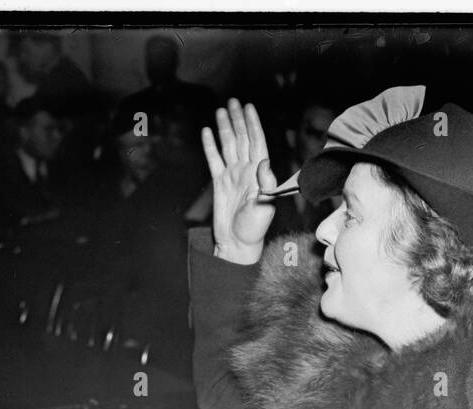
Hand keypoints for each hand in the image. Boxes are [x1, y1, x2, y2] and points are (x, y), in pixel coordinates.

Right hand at [201, 99, 277, 265]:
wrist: (237, 244)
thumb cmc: (254, 229)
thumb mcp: (263, 207)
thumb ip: (265, 185)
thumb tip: (264, 161)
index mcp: (259, 174)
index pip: (257, 143)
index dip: (253, 124)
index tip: (249, 107)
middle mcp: (246, 171)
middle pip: (242, 139)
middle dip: (238, 120)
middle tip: (233, 101)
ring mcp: (233, 176)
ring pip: (228, 146)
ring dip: (225, 128)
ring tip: (220, 110)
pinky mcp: (220, 183)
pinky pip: (214, 160)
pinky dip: (210, 146)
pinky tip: (206, 132)